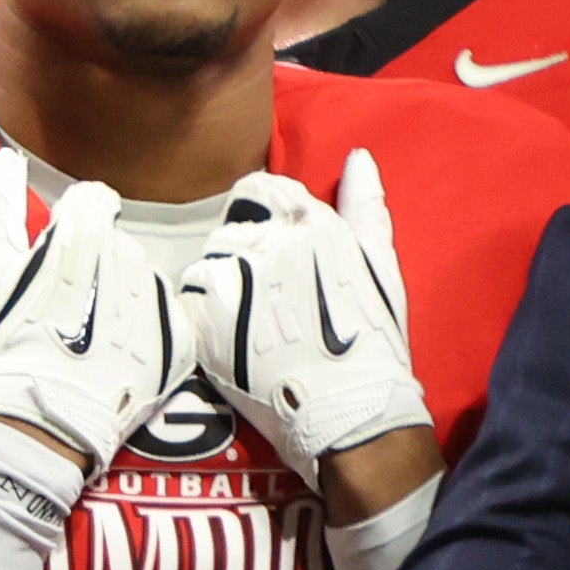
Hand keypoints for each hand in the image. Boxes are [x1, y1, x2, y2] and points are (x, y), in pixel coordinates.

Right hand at [0, 146, 176, 473]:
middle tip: (65, 310)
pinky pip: (166, 324)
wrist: (42, 420)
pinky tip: (116, 359)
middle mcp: (132, 255)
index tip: (55, 259)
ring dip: (120, 301)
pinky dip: (146, 337)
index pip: (93, 200)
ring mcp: (159, 299)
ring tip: (90, 341)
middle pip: (116, 245)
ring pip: (141, 282)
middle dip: (94, 268)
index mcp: (86, 232)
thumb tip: (3, 159)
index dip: (72, 225)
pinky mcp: (180, 341)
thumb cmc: (6, 343)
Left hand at [186, 154, 430, 477]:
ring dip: (221, 291)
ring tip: (252, 329)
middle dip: (243, 260)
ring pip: (206, 265)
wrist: (350, 413)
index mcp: (309, 221)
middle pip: (230, 231)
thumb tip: (358, 156)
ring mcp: (233, 278)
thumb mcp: (380, 269)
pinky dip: (203, 320)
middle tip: (270, 307)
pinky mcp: (206, 317)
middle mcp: (268, 241)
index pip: (259, 189)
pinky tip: (231, 345)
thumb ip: (365, 208)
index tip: (271, 255)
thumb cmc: (373, 344)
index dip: (260, 218)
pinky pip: (189, 301)